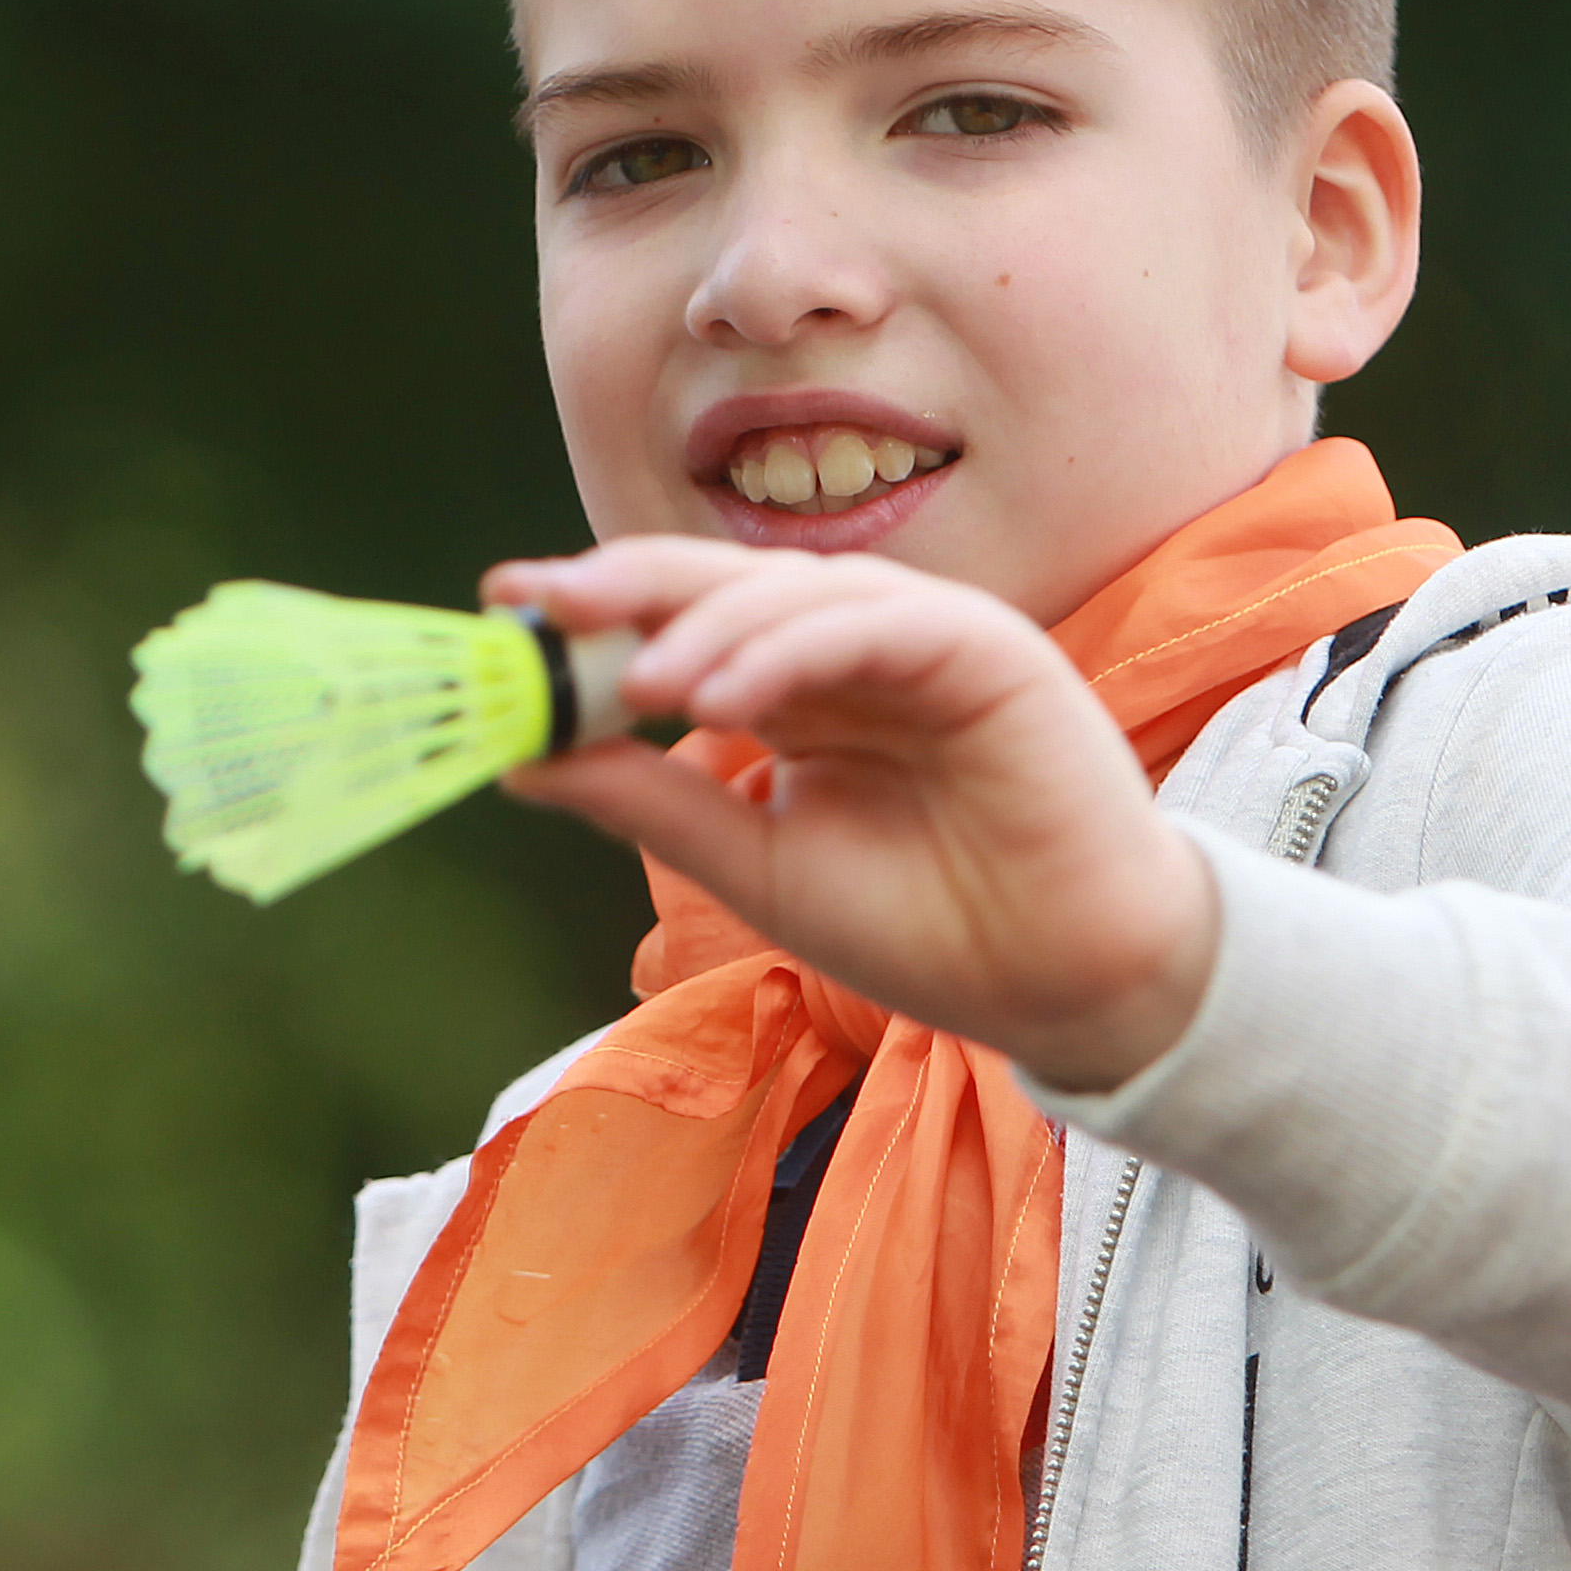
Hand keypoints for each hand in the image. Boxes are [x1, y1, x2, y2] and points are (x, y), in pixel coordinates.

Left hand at [487, 538, 1217, 1092]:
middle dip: (624, 588)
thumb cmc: (929, 926)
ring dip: (703, 628)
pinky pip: (872, 627)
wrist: (1067, 984)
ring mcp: (923, 639)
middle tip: (537, 603)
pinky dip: (789, 650)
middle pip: (722, 586)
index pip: (681, 624)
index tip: (502, 610)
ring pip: (792, 596)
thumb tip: (522, 753)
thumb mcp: (758, 864)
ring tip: (633, 681)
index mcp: (800, 690)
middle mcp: (854, 649)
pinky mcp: (988, 649)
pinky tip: (721, 696)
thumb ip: (650, 801)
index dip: (594, 613)